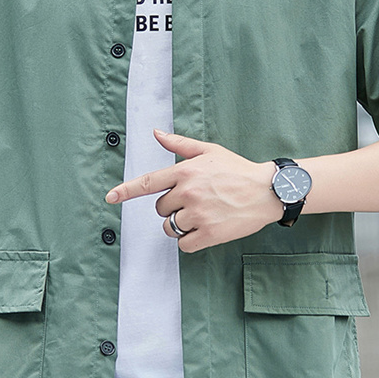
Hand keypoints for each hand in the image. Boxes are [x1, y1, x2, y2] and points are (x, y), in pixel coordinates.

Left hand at [106, 129, 283, 252]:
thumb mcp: (209, 151)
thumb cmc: (237, 169)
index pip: (148, 182)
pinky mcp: (209, 233)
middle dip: (172, 208)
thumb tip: (156, 133)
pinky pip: (185, 244)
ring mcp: (199, 213)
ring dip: (180, 226)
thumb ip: (180, 144)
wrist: (268, 191)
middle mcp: (189, 192)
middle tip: (195, 202)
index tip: (110, 197)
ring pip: (170, 228)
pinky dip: (191, 240)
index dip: (126, 191)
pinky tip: (207, 229)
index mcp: (186, 171)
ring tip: (202, 215)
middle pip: (160, 209)